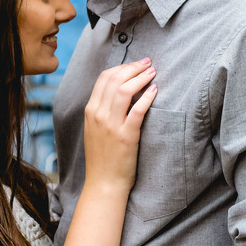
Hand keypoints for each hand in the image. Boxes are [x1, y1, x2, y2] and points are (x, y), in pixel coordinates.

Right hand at [83, 57, 156, 192]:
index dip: (122, 67)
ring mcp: (111, 125)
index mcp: (90, 111)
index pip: (104, 78)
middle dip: (133, 67)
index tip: (136, 64)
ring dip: (141, 78)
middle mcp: (98, 114)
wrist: (103, 182)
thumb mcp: (95, 129)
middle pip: (115, 79)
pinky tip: (155, 90)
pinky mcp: (126, 136)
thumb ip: (102, 110)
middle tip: (148, 63)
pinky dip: (147, 97)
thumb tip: (119, 91)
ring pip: (124, 90)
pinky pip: (137, 110)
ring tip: (153, 73)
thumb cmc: (102, 157)